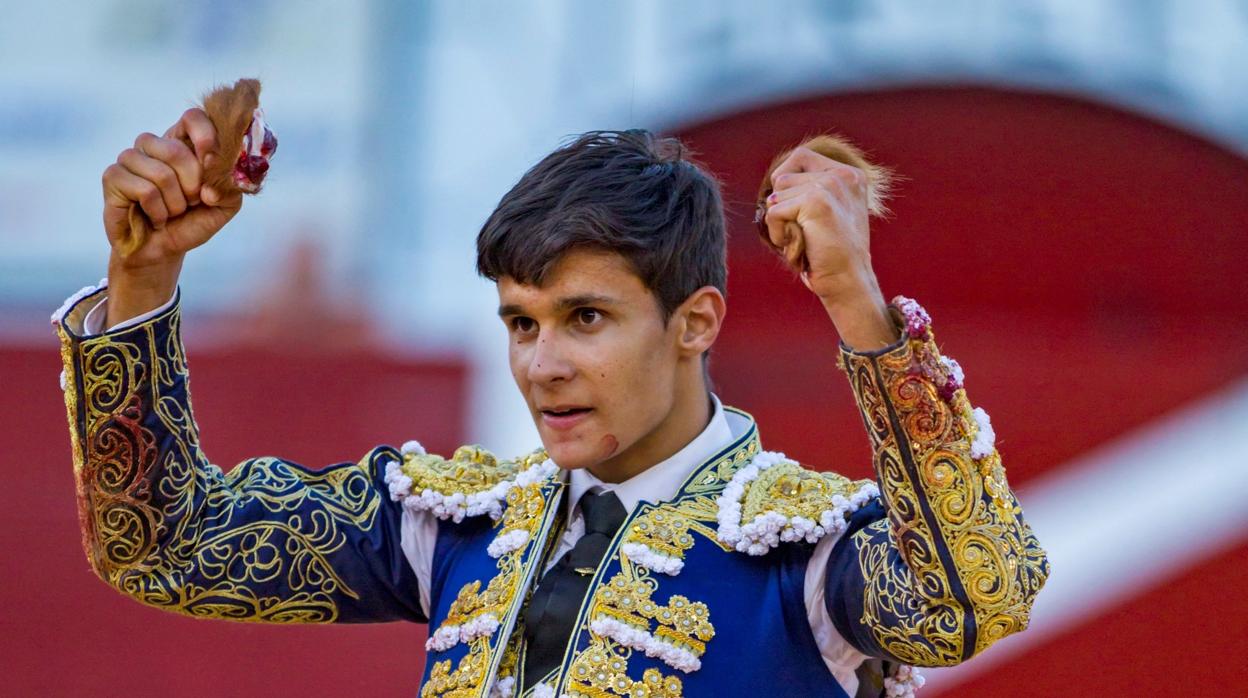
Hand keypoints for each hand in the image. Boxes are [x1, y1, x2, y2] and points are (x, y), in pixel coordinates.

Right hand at [101, 108, 241, 323]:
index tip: (212, 162)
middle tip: (190, 202)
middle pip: (176, 150)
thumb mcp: (224, 205)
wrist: (164, 250)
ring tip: (171, 212)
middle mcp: (154, 144)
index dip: (205, 136)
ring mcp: (130, 158)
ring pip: (160, 173)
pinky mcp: (112, 176)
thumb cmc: (191, 221)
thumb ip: (231, 186)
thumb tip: (216, 178)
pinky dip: (157, 211)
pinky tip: (154, 217)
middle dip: (192, 185)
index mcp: (182, 142)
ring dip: (174, 203)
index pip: (193, 118)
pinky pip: (144, 190)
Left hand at [761, 146, 873, 300]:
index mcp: (850, 175)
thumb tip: (775, 179)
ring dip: (780, 222)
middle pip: (783, 177)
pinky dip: (777, 233)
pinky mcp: (817, 201)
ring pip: (776, 195)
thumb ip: (810, 188)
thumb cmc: (832, 253)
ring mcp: (831, 186)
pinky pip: (773, 212)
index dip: (785, 181)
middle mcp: (843, 175)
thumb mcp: (829, 211)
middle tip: (803, 231)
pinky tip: (798, 245)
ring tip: (803, 239)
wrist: (848, 281)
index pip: (801, 156)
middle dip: (783, 207)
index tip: (793, 209)